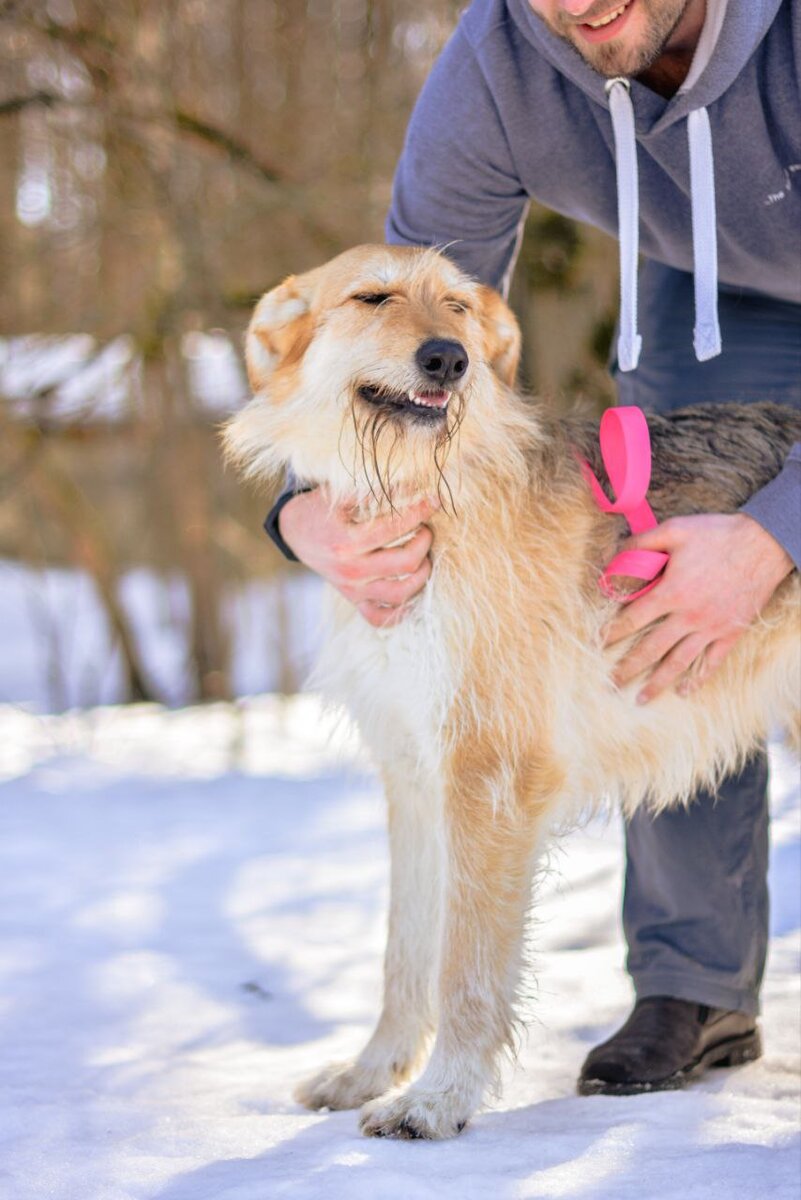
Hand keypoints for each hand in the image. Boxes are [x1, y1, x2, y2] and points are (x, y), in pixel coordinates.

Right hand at [278, 489, 438, 627]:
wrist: (295, 531)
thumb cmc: (320, 509)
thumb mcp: (337, 493)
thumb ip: (370, 489)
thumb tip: (409, 482)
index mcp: (347, 542)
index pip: (395, 527)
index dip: (420, 510)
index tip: (434, 500)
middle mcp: (351, 570)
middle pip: (406, 562)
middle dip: (425, 542)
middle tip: (427, 529)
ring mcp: (353, 589)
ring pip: (401, 593)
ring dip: (422, 574)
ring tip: (424, 557)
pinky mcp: (354, 600)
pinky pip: (381, 617)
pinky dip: (400, 610)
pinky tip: (411, 590)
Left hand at [604, 513, 793, 702]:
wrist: (764, 543)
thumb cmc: (718, 535)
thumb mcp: (674, 530)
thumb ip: (641, 543)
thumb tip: (613, 556)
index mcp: (670, 592)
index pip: (632, 619)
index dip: (612, 632)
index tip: (598, 644)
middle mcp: (688, 616)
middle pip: (650, 649)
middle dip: (628, 668)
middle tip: (610, 682)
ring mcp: (710, 628)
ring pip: (678, 662)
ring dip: (657, 683)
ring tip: (640, 699)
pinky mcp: (730, 633)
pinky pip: (712, 662)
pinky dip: (698, 680)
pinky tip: (684, 692)